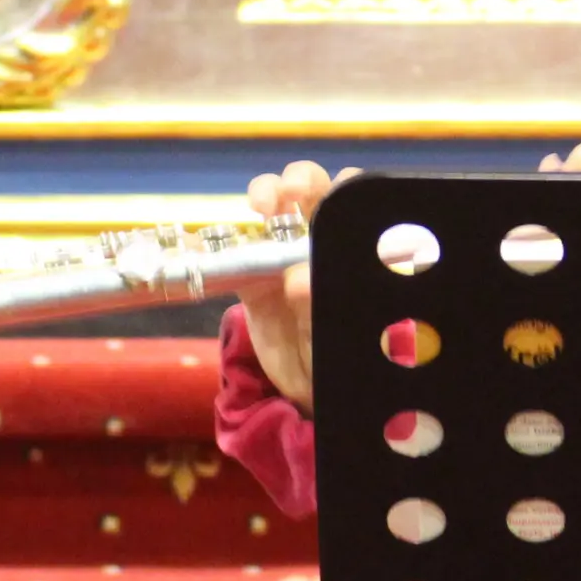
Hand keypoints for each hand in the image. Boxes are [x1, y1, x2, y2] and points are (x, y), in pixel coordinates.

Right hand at [242, 160, 344, 413]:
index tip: (335, 197)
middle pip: (319, 191)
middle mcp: (325, 244)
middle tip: (293, 192)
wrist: (306, 399)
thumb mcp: (335, 341)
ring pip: (280, 204)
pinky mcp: (252, 277)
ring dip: (272, 191)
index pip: (362, 206)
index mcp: (357, 252)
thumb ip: (320, 309)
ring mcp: (287, 256)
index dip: (349, 190)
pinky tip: (218, 238)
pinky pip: (238, 246)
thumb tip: (298, 279)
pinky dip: (225, 236)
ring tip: (265, 204)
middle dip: (305, 181)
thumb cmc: (335, 362)